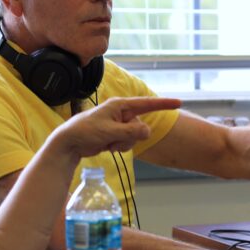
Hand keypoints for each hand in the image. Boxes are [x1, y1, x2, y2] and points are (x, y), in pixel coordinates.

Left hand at [52, 96, 181, 158]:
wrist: (69, 143)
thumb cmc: (86, 132)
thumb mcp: (110, 132)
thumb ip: (132, 131)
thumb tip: (148, 132)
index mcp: (120, 105)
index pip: (147, 104)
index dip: (164, 104)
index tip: (179, 102)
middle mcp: (121, 112)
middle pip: (141, 126)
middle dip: (130, 136)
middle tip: (113, 139)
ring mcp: (119, 124)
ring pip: (135, 136)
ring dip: (124, 143)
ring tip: (108, 143)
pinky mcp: (116, 134)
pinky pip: (128, 142)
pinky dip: (120, 146)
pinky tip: (107, 146)